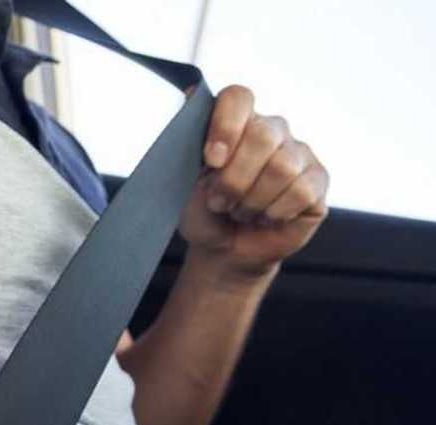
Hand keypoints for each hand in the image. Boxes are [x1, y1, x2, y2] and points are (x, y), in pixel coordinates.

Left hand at [179, 85, 330, 279]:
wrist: (224, 249)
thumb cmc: (204, 213)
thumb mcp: (183, 185)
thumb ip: (188, 150)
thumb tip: (196, 106)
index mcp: (235, 123)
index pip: (238, 97)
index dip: (226, 127)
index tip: (212, 161)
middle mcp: (271, 130)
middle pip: (263, 134)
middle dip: (235, 178)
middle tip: (220, 201)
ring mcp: (298, 153)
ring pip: (282, 167)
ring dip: (253, 200)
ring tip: (241, 211)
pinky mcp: (317, 180)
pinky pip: (301, 191)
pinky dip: (276, 212)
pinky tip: (267, 217)